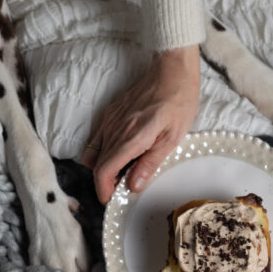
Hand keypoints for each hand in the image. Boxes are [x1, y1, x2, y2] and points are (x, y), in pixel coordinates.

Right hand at [82, 45, 199, 203]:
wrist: (171, 72)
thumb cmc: (178, 103)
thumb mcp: (173, 138)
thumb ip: (150, 163)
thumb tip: (134, 186)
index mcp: (131, 138)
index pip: (103, 171)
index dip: (103, 190)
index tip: (112, 199)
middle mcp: (115, 129)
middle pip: (97, 165)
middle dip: (105, 182)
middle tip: (123, 189)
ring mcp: (109, 119)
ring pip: (94, 152)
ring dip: (104, 167)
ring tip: (124, 171)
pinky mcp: (110, 113)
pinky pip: (97, 138)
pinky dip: (103, 151)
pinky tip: (122, 152)